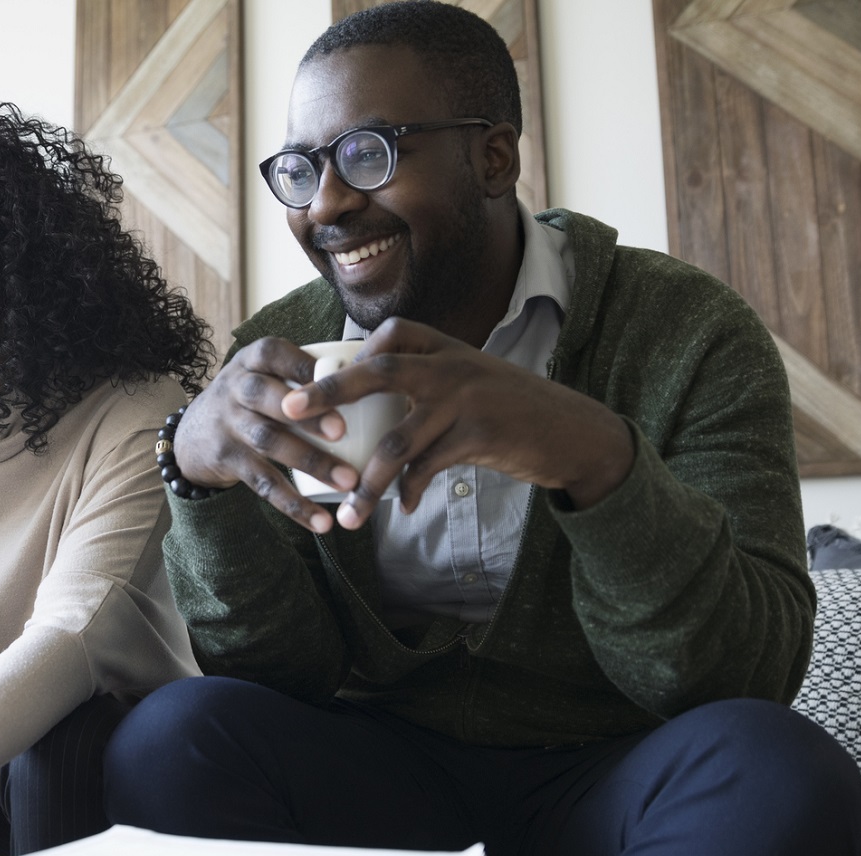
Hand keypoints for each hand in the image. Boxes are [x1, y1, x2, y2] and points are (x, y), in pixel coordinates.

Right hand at [172, 337, 363, 533]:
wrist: (192, 435)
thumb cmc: (251, 400)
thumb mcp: (265, 374)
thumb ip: (304, 374)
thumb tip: (374, 383)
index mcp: (252, 360)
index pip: (274, 354)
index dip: (303, 367)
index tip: (339, 378)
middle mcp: (235, 388)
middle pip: (267, 397)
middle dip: (306, 415)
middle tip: (342, 431)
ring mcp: (228, 425)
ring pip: (269, 442)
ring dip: (311, 462)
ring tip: (348, 481)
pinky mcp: (227, 460)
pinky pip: (263, 484)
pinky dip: (294, 505)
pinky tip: (320, 522)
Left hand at [280, 317, 633, 529]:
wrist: (572, 432)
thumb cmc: (513, 409)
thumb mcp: (472, 380)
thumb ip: (429, 383)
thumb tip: (373, 403)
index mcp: (446, 347)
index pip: (389, 334)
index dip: (351, 355)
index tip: (322, 380)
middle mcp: (452, 366)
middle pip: (378, 371)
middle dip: (328, 392)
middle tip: (288, 411)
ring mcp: (465, 400)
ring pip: (397, 441)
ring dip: (367, 483)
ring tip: (349, 515)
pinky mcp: (478, 436)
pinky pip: (427, 469)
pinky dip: (409, 492)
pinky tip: (403, 508)